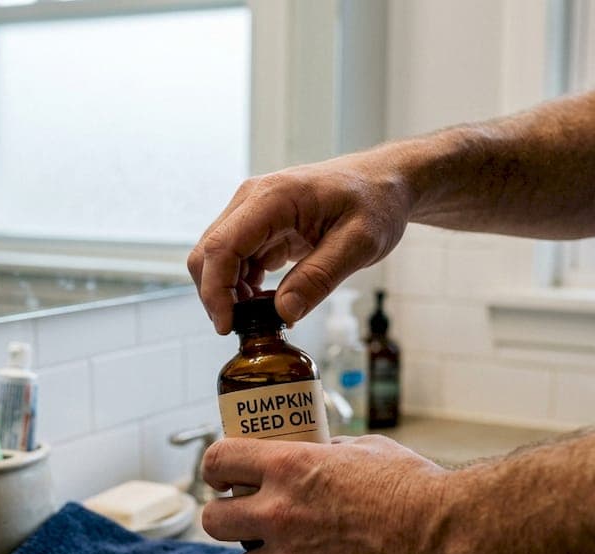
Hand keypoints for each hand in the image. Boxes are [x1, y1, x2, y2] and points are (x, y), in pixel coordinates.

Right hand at [187, 152, 412, 333]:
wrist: (385, 183)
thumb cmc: (376, 204)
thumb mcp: (359, 244)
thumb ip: (320, 277)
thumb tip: (284, 313)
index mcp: (274, 198)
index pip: (222, 246)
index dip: (216, 291)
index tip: (227, 326)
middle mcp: (253, 200)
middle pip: (209, 253)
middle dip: (217, 296)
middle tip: (245, 329)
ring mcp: (253, 212)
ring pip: (218, 259)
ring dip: (230, 293)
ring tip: (264, 319)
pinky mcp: (260, 226)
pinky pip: (236, 260)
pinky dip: (243, 287)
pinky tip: (270, 303)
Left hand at [200, 435, 462, 553]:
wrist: (451, 542)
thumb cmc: (418, 492)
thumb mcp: (366, 450)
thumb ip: (324, 453)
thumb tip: (308, 453)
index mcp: (289, 468)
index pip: (218, 461)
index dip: (218, 469)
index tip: (224, 476)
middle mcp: (279, 514)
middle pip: (214, 520)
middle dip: (228, 518)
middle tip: (249, 519)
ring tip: (296, 553)